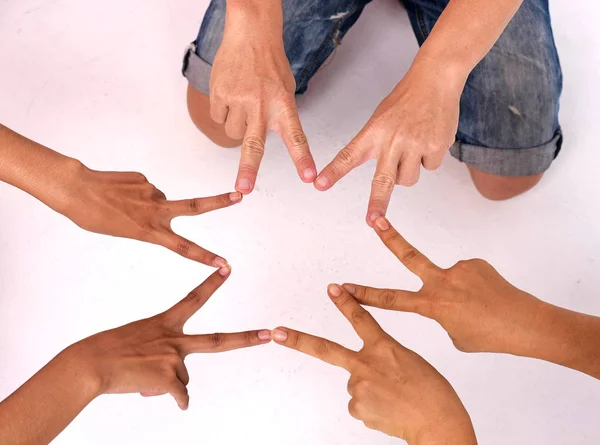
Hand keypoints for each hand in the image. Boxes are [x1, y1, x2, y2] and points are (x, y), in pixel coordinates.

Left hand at [58, 164, 239, 266]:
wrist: (77, 190)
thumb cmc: (96, 216)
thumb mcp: (124, 230)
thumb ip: (150, 220)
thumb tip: (165, 201)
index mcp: (149, 230)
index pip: (184, 247)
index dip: (205, 256)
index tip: (223, 262)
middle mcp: (155, 210)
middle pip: (196, 206)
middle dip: (220, 202)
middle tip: (239, 196)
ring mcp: (151, 191)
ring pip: (160, 199)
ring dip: (147, 203)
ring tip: (122, 204)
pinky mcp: (144, 178)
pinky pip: (146, 188)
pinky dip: (137, 193)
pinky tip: (120, 194)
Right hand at [64, 267, 270, 409]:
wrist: (91, 364)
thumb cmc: (109, 350)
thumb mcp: (138, 341)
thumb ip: (162, 354)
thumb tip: (175, 382)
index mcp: (165, 322)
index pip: (194, 298)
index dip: (212, 284)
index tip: (228, 269)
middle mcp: (174, 338)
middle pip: (219, 341)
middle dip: (246, 338)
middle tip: (268, 334)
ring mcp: (174, 358)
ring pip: (184, 379)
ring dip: (168, 383)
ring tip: (143, 376)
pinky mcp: (168, 379)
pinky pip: (181, 397)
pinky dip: (177, 401)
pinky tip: (161, 396)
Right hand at [210, 6, 315, 193]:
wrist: (250, 34)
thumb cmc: (270, 65)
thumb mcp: (286, 90)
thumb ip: (279, 116)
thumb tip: (263, 141)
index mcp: (283, 105)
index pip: (296, 137)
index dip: (302, 159)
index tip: (308, 177)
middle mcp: (262, 105)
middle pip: (254, 144)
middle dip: (249, 169)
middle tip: (244, 189)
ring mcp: (239, 100)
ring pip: (233, 133)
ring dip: (236, 124)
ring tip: (243, 101)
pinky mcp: (220, 94)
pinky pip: (218, 117)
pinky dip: (223, 111)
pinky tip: (231, 93)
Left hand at [271, 285, 475, 443]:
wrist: (438, 425)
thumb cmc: (432, 392)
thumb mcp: (409, 361)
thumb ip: (380, 360)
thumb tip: (359, 375)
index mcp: (385, 348)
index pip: (361, 318)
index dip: (345, 302)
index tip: (332, 288)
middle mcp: (366, 364)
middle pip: (325, 349)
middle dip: (297, 339)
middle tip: (276, 333)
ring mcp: (359, 387)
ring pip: (355, 384)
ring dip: (370, 390)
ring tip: (393, 398)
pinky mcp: (357, 408)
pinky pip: (359, 404)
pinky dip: (371, 406)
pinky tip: (388, 409)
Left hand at [315, 61, 464, 224]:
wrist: (435, 79)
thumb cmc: (405, 100)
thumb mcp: (381, 119)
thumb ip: (378, 146)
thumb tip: (388, 179)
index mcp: (373, 132)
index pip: (348, 155)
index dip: (334, 172)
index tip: (319, 184)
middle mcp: (392, 140)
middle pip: (382, 180)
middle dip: (377, 203)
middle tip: (373, 221)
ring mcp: (414, 144)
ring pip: (408, 180)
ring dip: (409, 171)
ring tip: (413, 145)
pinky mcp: (435, 146)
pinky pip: (430, 168)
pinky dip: (430, 158)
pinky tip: (430, 138)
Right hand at [345, 217, 545, 354]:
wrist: (526, 323)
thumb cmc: (490, 336)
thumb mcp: (454, 334)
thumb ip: (439, 312)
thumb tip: (440, 296)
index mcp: (434, 305)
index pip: (391, 299)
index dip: (364, 294)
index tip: (344, 287)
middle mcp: (442, 282)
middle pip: (409, 255)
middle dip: (389, 237)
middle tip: (375, 220)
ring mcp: (459, 269)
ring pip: (446, 277)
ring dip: (457, 291)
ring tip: (478, 305)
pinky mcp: (474, 262)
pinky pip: (463, 274)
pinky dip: (469, 286)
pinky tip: (485, 296)